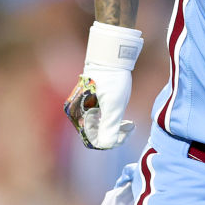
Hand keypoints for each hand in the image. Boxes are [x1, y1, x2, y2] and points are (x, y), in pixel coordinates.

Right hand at [64, 22, 142, 149]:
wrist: (112, 59)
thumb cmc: (113, 79)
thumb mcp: (114, 104)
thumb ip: (109, 125)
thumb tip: (106, 145)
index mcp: (77, 114)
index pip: (92, 140)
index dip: (110, 142)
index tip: (125, 132)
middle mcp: (76, 114)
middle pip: (94, 137)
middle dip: (113, 136)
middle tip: (129, 127)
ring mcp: (82, 110)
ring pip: (98, 131)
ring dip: (114, 130)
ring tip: (128, 124)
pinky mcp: (89, 107)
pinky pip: (98, 123)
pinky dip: (111, 124)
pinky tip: (123, 121)